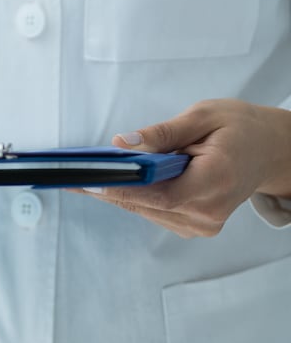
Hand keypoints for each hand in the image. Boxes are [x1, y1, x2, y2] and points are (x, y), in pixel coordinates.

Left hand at [79, 99, 290, 237]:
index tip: (89, 181)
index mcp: (217, 181)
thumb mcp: (203, 116)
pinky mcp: (196, 226)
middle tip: (72, 173)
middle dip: (109, 187)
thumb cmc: (240, 129)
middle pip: (148, 204)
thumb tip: (123, 143)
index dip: (122, 189)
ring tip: (90, 173)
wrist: (269, 150)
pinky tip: (120, 180)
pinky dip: (136, 196)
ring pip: (147, 210)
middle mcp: (210, 211)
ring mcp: (204, 224)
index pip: (160, 194)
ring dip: (119, 192)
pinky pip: (155, 212)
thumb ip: (162, 132)